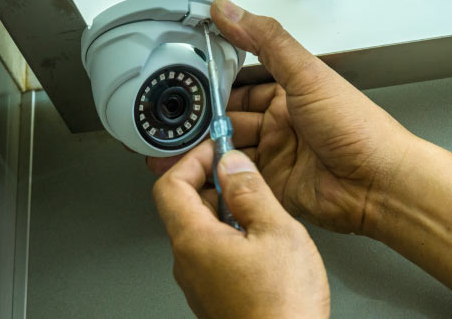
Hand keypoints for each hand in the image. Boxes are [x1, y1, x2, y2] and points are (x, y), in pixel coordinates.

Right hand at [150, 0, 414, 235]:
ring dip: (205, 152)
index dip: (214, 85)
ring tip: (179, 151)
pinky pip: (237, 179)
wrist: (380, 184)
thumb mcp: (307, 74)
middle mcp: (281, 124)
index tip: (188, 85)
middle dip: (204, 123)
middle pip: (229, 120)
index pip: (240, 84)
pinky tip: (202, 173)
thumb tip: (231, 10)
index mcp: (289, 93)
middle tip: (176, 125)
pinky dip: (218, 177)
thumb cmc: (358, 128)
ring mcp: (276, 156)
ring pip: (228, 151)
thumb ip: (266, 40)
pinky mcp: (273, 187)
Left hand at [153, 141, 329, 318]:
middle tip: (241, 171)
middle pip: (184, 205)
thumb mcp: (277, 233)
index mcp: (194, 240)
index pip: (169, 184)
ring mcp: (199, 280)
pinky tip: (261, 239)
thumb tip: (233, 164)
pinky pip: (213, 251)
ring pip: (201, 228)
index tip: (216, 148)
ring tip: (259, 206)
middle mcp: (188, 261)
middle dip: (212, 181)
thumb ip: (251, 191)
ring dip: (225, 208)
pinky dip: (230, 233)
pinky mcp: (213, 293)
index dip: (192, 159)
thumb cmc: (281, 308)